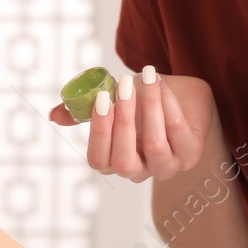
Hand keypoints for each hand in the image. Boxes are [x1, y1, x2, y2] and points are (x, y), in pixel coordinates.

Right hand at [49, 69, 213, 180]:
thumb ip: (84, 109)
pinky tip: (162, 83)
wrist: (182, 95)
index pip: (99, 160)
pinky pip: (178, 132)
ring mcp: (167, 166)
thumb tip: (56, 115)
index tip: (102, 97)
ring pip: (155, 147)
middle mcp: (140, 170)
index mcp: (115, 161)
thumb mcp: (112, 101)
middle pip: (124, 162)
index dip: (99, 131)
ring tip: (148, 76)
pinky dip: (169, 104)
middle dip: (123, 122)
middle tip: (124, 85)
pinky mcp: (191, 154)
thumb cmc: (142, 101)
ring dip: (150, 107)